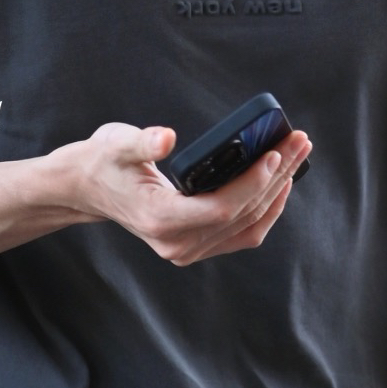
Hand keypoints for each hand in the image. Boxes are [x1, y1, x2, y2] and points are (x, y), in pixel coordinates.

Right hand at [60, 121, 311, 265]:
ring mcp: (188, 249)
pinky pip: (243, 233)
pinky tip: (282, 180)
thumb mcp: (116, 144)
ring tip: (298, 152)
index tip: (275, 153)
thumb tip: (166, 138)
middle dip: (276, 176)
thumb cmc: (103, 161)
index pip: (220, 209)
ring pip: (248, 224)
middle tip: (299, 140)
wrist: (87, 188)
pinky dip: (266, 208)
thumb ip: (142, 142)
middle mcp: (177, 244)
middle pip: (242, 214)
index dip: (252, 184)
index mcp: (160, 220)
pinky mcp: (197, 245)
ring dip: (278, 189)